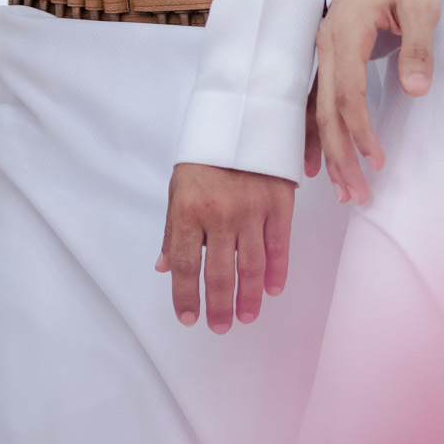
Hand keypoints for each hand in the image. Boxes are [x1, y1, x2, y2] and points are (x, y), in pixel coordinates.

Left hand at [155, 163, 295, 331]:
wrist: (243, 116)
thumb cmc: (204, 155)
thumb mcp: (179, 187)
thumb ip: (173, 230)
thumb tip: (164, 268)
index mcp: (188, 209)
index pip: (184, 264)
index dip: (185, 295)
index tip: (188, 318)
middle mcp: (220, 214)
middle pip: (218, 273)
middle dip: (217, 306)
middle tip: (219, 327)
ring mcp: (252, 211)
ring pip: (251, 267)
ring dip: (247, 298)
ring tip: (245, 317)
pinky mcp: (279, 204)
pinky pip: (279, 247)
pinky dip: (276, 272)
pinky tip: (271, 290)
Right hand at [314, 0, 440, 206]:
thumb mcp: (421, 4)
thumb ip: (418, 47)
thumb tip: (417, 90)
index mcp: (346, 32)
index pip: (347, 93)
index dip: (360, 131)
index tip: (377, 161)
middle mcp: (326, 45)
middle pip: (327, 109)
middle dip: (339, 155)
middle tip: (355, 194)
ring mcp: (323, 50)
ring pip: (318, 108)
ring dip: (327, 150)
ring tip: (340, 190)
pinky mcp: (329, 56)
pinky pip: (316, 100)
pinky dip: (316, 132)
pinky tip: (317, 161)